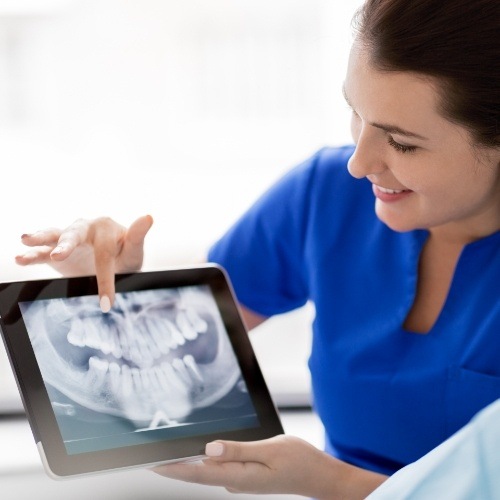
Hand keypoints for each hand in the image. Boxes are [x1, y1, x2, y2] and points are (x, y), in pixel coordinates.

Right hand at [16, 215, 153, 310]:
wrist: (113, 262)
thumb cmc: (125, 255)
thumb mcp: (134, 250)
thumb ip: (138, 236)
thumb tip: (148, 217)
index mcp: (105, 228)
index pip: (104, 254)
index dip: (105, 279)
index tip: (107, 303)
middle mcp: (84, 229)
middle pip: (74, 234)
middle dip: (66, 244)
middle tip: (59, 254)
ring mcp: (68, 240)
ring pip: (53, 237)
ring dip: (40, 240)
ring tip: (25, 241)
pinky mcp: (55, 253)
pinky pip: (42, 252)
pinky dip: (31, 254)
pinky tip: (20, 257)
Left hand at [152, 435, 386, 498]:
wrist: (319, 475)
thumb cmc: (300, 461)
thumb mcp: (271, 451)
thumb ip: (239, 450)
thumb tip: (209, 449)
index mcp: (240, 476)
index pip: (199, 472)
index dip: (173, 467)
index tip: (151, 462)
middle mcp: (236, 481)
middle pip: (199, 472)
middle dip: (174, 465)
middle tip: (150, 456)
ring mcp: (241, 479)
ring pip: (208, 470)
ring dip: (187, 463)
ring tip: (167, 452)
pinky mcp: (246, 474)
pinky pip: (219, 467)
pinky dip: (204, 460)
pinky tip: (199, 452)